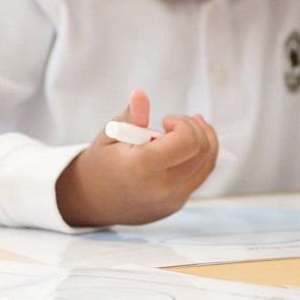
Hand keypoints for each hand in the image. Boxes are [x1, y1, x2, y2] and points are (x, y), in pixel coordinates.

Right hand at [55, 89, 219, 227]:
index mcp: (142, 169)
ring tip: (184, 129)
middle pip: (202, 150)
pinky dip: (199, 156)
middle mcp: (161, 188)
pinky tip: (186, 145)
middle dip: (194, 128)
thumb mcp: (109, 135)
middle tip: (171, 124)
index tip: (165, 121)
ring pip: (207, 163)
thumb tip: (140, 95)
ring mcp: (171, 200)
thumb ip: (130, 117)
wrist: (91, 202)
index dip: (183, 124)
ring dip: (203, 140)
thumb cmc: (100, 163)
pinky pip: (201, 175)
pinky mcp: (177, 204)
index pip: (186, 142)